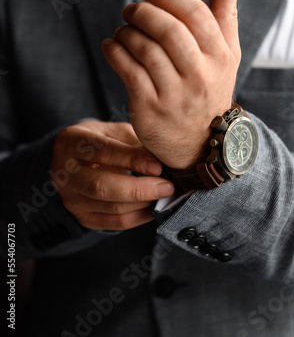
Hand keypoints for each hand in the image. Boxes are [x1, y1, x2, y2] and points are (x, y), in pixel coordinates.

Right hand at [50, 121, 173, 230]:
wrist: (76, 160)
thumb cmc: (102, 140)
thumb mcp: (114, 131)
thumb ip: (134, 142)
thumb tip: (163, 157)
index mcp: (72, 142)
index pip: (102, 152)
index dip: (131, 159)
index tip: (157, 166)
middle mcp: (65, 172)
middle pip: (102, 186)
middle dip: (138, 189)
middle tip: (166, 186)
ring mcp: (71, 197)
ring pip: (110, 207)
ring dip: (142, 204)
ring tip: (164, 196)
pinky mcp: (81, 217)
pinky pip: (113, 223)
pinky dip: (138, 218)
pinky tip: (154, 209)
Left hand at [102, 0, 241, 168]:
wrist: (198, 143)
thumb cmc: (209, 88)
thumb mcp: (226, 55)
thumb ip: (226, 15)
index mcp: (221, 57)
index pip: (195, 14)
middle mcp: (201, 76)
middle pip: (168, 30)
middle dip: (142, 12)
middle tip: (130, 10)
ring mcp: (175, 95)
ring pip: (145, 49)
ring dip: (126, 32)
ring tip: (122, 30)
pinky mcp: (150, 108)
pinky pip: (127, 71)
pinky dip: (114, 51)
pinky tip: (111, 45)